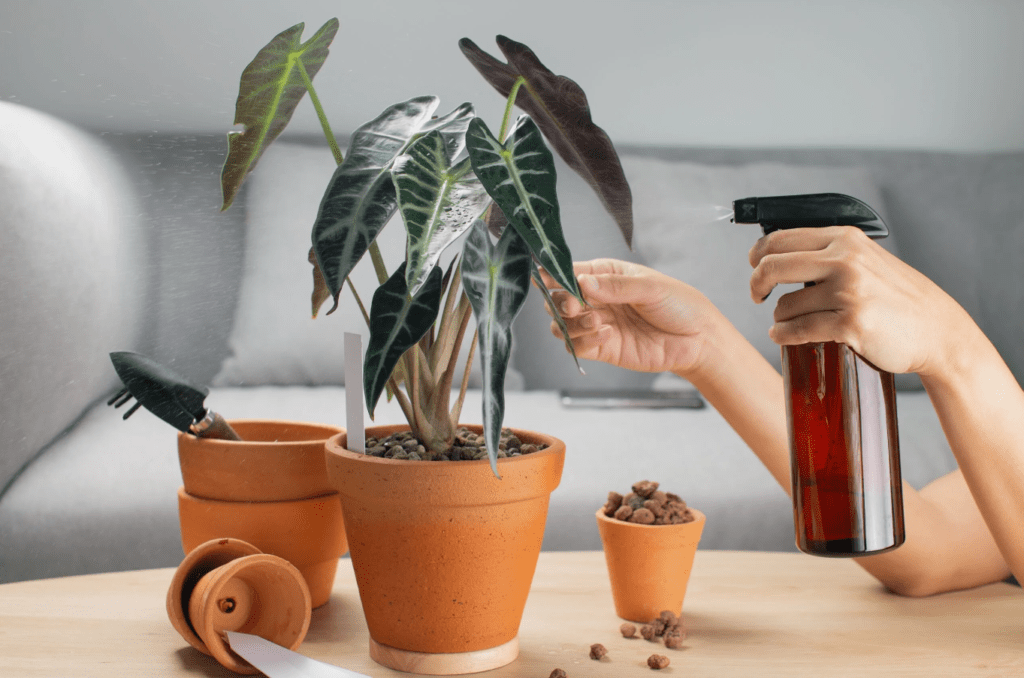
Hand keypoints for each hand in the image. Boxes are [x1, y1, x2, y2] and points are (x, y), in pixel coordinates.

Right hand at [538, 258, 719, 375]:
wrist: (698, 339)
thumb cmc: (680, 304)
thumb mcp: (650, 287)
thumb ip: (615, 286)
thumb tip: (583, 283)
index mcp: (605, 275)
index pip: (570, 272)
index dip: (555, 275)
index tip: (545, 278)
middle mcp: (597, 299)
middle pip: (559, 300)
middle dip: (560, 302)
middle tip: (574, 305)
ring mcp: (598, 324)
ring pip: (562, 325)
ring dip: (572, 324)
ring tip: (597, 321)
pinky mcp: (602, 348)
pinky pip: (578, 347)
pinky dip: (584, 341)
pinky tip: (607, 334)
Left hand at [748, 226, 971, 376]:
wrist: (937, 330)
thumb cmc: (898, 298)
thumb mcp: (866, 260)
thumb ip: (830, 253)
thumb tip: (778, 255)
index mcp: (846, 239)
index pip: (781, 238)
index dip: (758, 255)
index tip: (754, 267)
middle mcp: (845, 260)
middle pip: (772, 267)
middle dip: (756, 284)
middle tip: (757, 296)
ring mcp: (848, 292)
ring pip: (784, 305)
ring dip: (780, 318)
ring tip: (790, 324)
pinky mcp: (851, 323)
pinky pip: (798, 330)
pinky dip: (784, 335)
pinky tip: (783, 336)